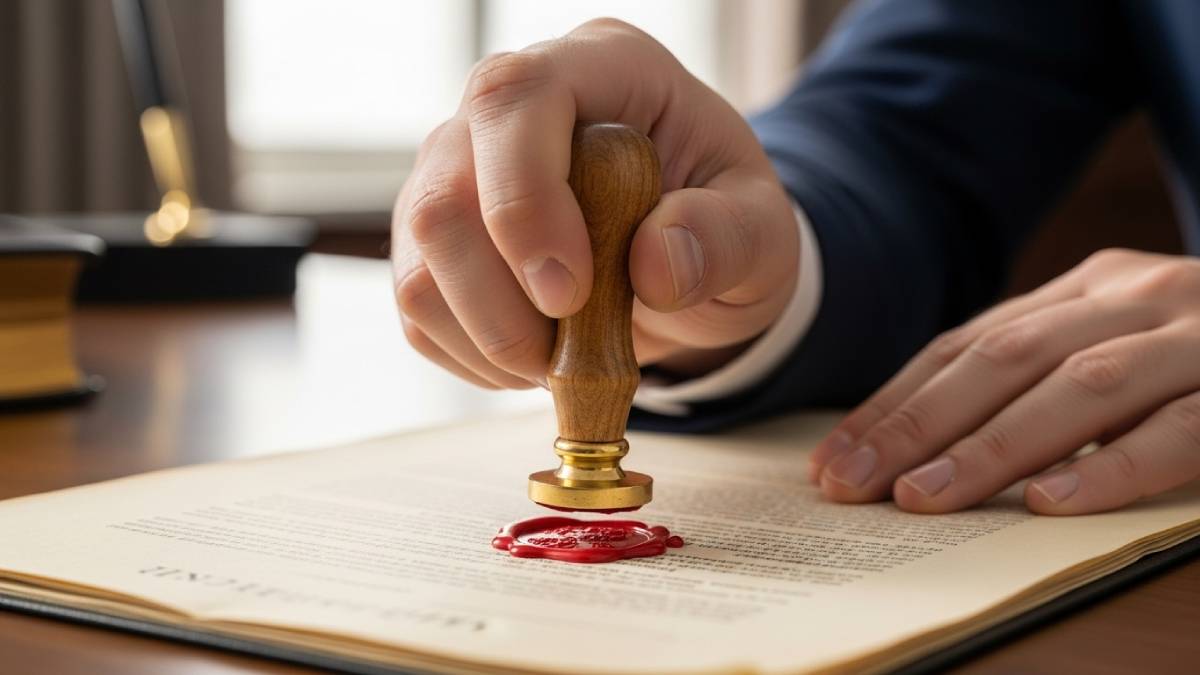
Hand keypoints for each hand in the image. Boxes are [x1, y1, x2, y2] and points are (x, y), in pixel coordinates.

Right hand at [391, 19, 797, 389]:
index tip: (570, 293)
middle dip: (501, 300)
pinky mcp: (436, 235)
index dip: (525, 201)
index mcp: (602, 69)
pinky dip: (472, 354)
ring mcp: (460, 168)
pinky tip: (532, 356)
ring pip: (419, 256)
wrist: (688, 259)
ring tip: (561, 360)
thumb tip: (656, 265)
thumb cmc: (722, 224)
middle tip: (568, 355)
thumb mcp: (763, 231)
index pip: (516, 100)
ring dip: (488, 336)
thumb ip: (727, 238)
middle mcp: (510, 107)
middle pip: (444, 192)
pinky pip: (418, 303)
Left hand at [811, 249, 1199, 514]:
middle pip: (1005, 357)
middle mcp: (1133, 296)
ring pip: (1080, 387)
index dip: (896, 400)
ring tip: (926, 497)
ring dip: (995, 446)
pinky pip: (1183, 428)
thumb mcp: (1114, 345)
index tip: (835, 458)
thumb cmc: (1199, 352)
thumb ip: (1039, 376)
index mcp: (1086, 288)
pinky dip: (1115, 466)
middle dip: (920, 422)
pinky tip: (1055, 504)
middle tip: (854, 482)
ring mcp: (1197, 333)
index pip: (966, 343)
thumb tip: (919, 446)